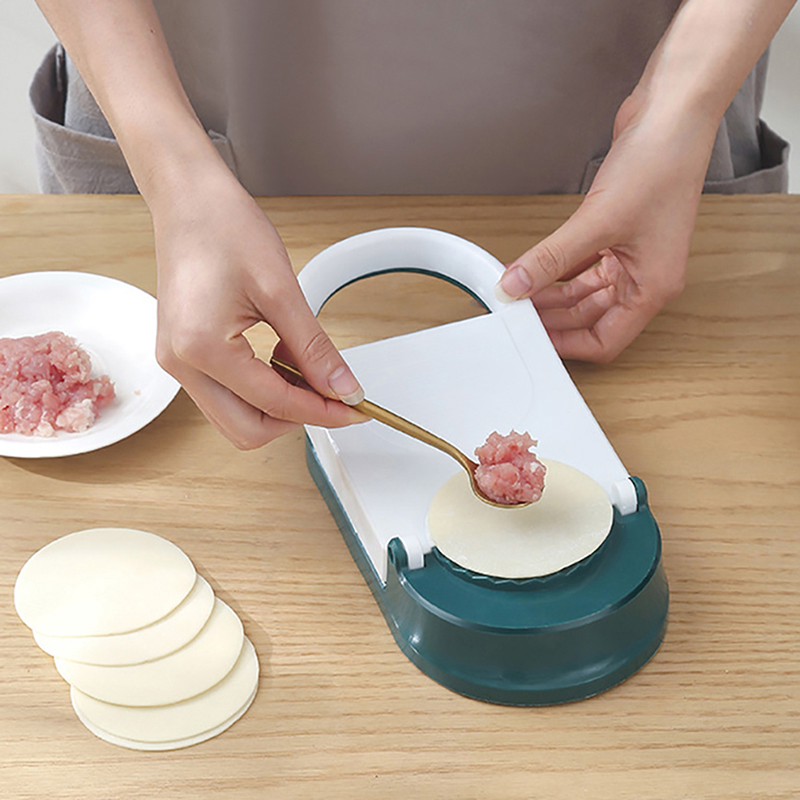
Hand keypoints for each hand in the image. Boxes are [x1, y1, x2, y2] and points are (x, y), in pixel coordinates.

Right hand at [152, 163, 363, 448]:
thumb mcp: (281, 290)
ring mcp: (176, 362)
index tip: (354, 409)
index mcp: (201, 349)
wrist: (187, 197)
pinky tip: (282, 358)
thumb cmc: (223, 226)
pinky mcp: (182, 355)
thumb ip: (314, 348)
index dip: (321, 411)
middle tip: (334, 396)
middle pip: (247, 430)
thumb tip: (342, 389)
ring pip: (236, 418)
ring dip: (278, 405)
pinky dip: (260, 388)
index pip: (273, 404)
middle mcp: (181, 365)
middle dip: (296, 418)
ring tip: (307, 368)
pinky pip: (226, 394)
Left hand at [498, 89, 716, 361]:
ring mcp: (631, 255)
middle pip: (591, 318)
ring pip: (584, 293)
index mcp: (653, 287)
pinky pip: (582, 266)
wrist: (673, 114)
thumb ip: (551, 258)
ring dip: (552, 296)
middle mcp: (645, 277)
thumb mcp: (597, 221)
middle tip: (517, 316)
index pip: (606, 339)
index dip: (568, 345)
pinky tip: (532, 272)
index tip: (535, 341)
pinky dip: (557, 271)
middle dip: (554, 320)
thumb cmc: (661, 164)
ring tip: (518, 296)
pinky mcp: (616, 234)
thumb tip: (516, 284)